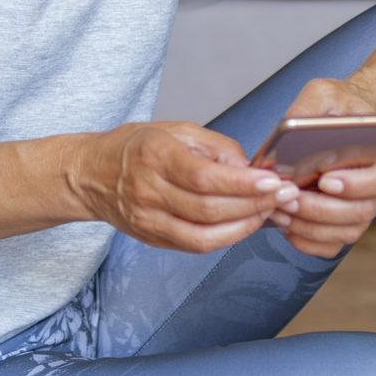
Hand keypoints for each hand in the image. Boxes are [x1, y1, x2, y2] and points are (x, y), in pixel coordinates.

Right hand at [72, 121, 287, 252]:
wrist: (91, 174)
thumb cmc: (136, 147)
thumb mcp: (176, 130)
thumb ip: (217, 147)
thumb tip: (251, 169)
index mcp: (154, 156)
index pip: (204, 178)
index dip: (242, 184)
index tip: (273, 182)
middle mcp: (147, 191)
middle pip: (209, 209)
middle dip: (254, 205)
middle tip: (284, 197)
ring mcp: (147, 220)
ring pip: (204, 236)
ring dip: (244, 226)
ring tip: (268, 211)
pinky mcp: (151, 239)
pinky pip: (195, 245)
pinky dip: (226, 237)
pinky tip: (244, 223)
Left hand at [263, 78, 375, 258]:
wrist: (343, 121)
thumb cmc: (337, 107)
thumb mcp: (324, 94)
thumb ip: (311, 108)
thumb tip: (292, 131)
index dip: (357, 184)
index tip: (326, 179)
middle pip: (361, 211)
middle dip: (321, 209)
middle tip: (290, 197)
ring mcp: (361, 209)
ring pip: (345, 232)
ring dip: (310, 226)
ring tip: (280, 209)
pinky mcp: (342, 224)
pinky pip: (330, 246)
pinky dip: (307, 241)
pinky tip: (286, 224)